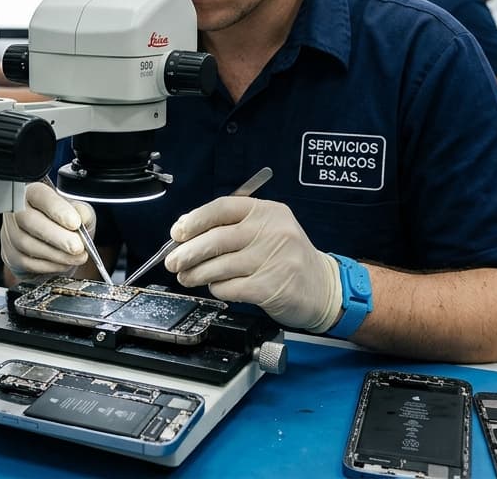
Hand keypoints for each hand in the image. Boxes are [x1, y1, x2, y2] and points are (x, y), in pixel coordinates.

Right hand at [1, 182, 96, 280]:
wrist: (57, 245)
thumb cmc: (66, 223)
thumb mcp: (79, 213)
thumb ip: (82, 212)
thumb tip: (82, 216)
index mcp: (33, 193)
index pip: (40, 195)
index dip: (57, 209)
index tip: (75, 223)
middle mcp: (17, 210)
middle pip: (29, 220)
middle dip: (56, 236)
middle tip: (77, 246)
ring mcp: (10, 232)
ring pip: (26, 243)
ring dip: (56, 254)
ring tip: (77, 257)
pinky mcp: (10, 254)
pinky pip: (26, 262)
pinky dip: (48, 265)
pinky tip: (64, 263)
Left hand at [166, 198, 341, 332]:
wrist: (324, 288)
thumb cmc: (288, 258)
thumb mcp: (267, 231)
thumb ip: (232, 228)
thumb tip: (186, 233)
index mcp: (267, 211)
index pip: (222, 208)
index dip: (194, 220)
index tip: (177, 233)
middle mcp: (271, 231)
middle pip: (216, 238)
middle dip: (187, 253)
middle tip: (172, 262)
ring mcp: (273, 259)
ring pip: (218, 266)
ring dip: (196, 274)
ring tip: (187, 277)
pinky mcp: (271, 286)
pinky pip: (229, 288)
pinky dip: (217, 289)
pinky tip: (217, 287)